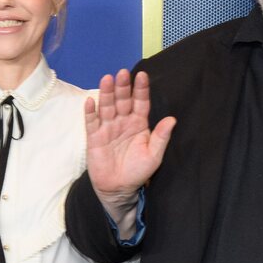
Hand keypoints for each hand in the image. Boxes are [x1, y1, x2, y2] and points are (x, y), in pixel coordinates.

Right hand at [84, 69, 175, 214]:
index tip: (142, 75)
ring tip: (107, 79)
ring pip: (107, 107)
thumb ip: (161, 137)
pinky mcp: (94, 137)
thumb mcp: (154, 156)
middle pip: (122, 100)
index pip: (140, 102)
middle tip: (122, 73)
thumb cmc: (138, 172)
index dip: (141, 89)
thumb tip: (172, 119)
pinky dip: (90, 112)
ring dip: (106, 93)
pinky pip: (92, 122)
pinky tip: (90, 101)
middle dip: (122, 87)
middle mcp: (123, 121)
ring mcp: (108, 128)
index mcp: (138, 123)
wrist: (119, 189)